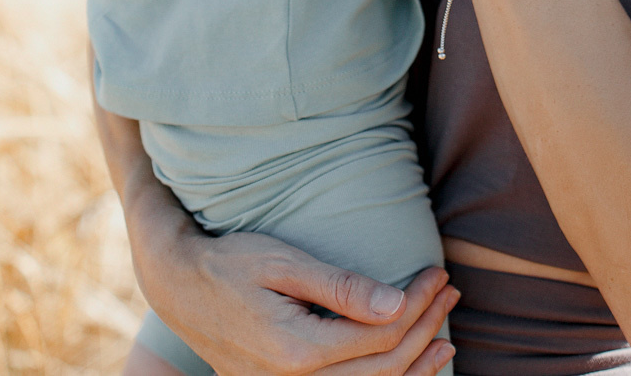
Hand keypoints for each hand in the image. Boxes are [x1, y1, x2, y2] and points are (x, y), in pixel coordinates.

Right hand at [140, 229, 456, 375]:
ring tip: (447, 335)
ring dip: (413, 363)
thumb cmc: (232, 265)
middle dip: (424, 329)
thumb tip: (397, 304)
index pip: (378, 335)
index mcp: (296, 350)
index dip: (417, 304)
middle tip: (450, 291)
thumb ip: (340, 288)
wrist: (180, 289)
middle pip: (381, 367)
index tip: (438, 272)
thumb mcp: (284, 264)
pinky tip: (408, 365)